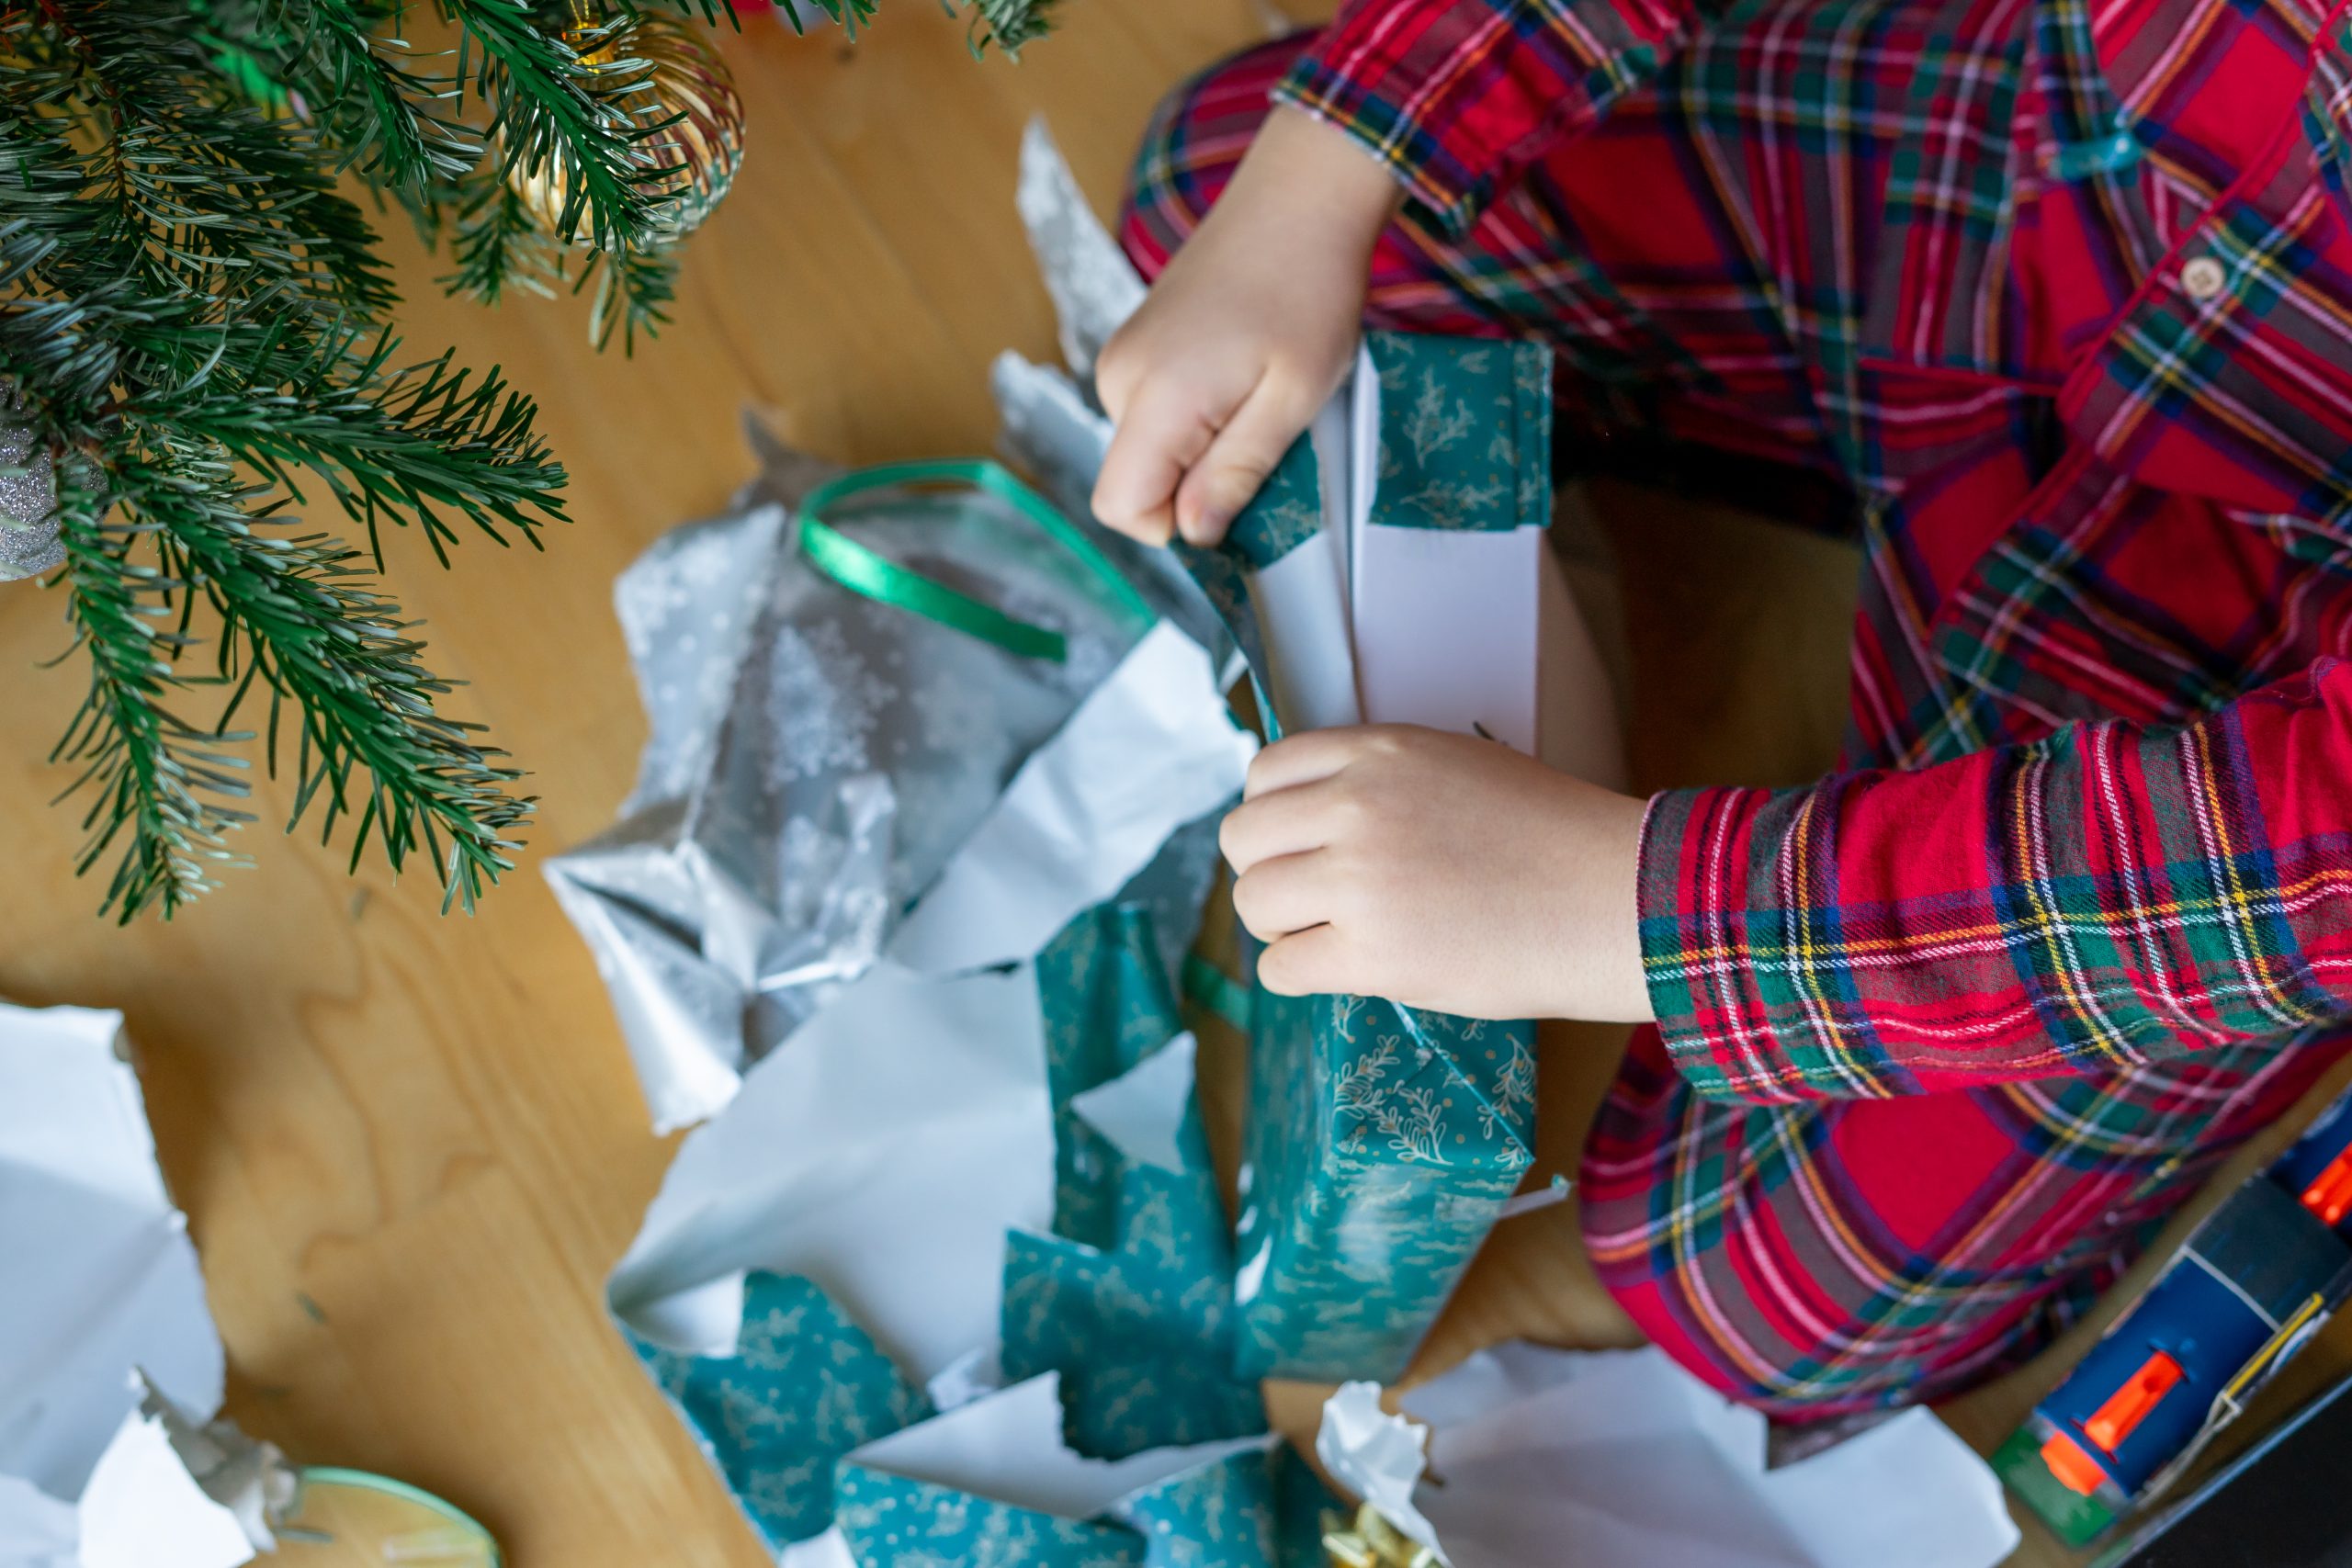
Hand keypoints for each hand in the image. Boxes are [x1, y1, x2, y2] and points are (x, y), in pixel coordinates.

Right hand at [1092, 106, 1401, 545]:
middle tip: (1264, 429)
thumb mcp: (1291, 399)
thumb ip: (1235, 471)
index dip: (1176, 525)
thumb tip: (1192, 534)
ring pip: (1149, 452)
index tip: (1237, 494)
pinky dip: (1196, 418)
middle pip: (1136, 482)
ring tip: (1257, 395)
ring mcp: (1121, 358)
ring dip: (1201, 449)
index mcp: (1153, 396)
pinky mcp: (1135, 345)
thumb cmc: (1308, 293)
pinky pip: (1154, 416)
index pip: (1120, 507)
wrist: (1298, 199)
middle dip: (1196, 484)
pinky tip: (1240, 375)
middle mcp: (1118, 378)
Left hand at [1219, 726, 1654, 1021]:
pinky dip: (1301, 974)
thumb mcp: (1455, 767)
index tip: (1298, 843)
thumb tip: (1305, 818)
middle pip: (1243, 839)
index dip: (1273, 815)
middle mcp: (1358, 806)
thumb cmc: (1550, 839)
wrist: (1615, 899)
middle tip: (1310, 897)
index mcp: (1379, 751)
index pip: (1265, 772)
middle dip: (1268, 871)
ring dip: (1282, 926)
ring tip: (1331, 934)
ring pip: (1253, 904)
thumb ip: (1378, 780)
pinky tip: (1343, 969)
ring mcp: (1361, 881)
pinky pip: (1281, 967)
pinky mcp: (1373, 953)